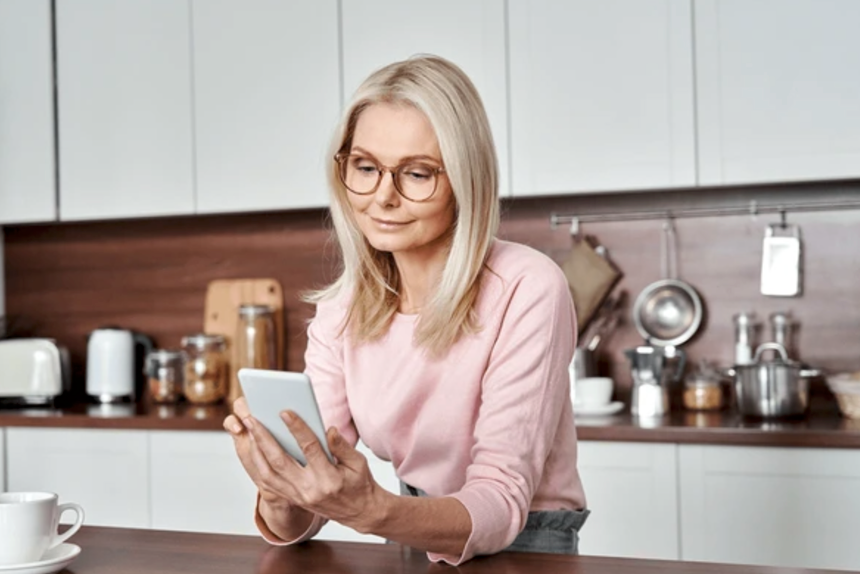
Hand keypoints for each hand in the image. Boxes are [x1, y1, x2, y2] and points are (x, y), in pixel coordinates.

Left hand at [224, 398, 385, 533]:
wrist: (358, 512)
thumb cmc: (359, 484)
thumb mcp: (359, 463)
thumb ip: (342, 446)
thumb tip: (329, 429)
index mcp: (329, 479)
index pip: (309, 449)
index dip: (297, 429)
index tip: (285, 412)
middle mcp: (310, 489)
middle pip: (280, 461)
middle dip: (264, 438)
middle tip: (252, 418)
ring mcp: (298, 496)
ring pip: (269, 474)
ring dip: (256, 451)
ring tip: (250, 430)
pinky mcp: (292, 498)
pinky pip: (269, 483)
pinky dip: (259, 465)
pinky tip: (255, 448)